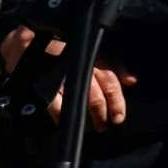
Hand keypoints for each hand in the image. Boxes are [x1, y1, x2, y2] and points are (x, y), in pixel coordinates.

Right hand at [0, 26, 136, 130]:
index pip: (110, 82)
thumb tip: (131, 81)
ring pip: (78, 101)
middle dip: (101, 114)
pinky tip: (65, 122)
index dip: (116, 102)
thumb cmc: (71, 46)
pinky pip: (54, 104)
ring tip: (89, 128)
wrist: (35, 40)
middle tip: (104, 125)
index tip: (118, 117)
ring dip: (85, 118)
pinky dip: (60, 116)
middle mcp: (80, 67)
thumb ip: (116, 64)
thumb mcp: (98, 50)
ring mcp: (62, 76)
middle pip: (95, 96)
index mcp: (95, 58)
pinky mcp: (44, 83)